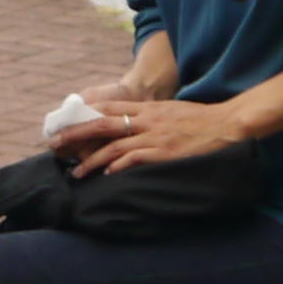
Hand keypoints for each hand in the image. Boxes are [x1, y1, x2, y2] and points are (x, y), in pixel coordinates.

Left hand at [76, 97, 251, 176]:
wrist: (227, 124)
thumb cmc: (201, 120)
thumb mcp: (170, 112)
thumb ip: (149, 119)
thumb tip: (130, 130)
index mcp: (147, 108)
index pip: (106, 108)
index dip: (82, 117)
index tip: (64, 127)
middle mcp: (146, 120)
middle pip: (101, 124)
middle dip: (75, 135)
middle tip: (55, 146)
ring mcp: (154, 136)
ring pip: (113, 146)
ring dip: (91, 160)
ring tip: (77, 172)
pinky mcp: (164, 152)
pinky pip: (134, 158)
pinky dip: (117, 166)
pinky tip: (106, 174)